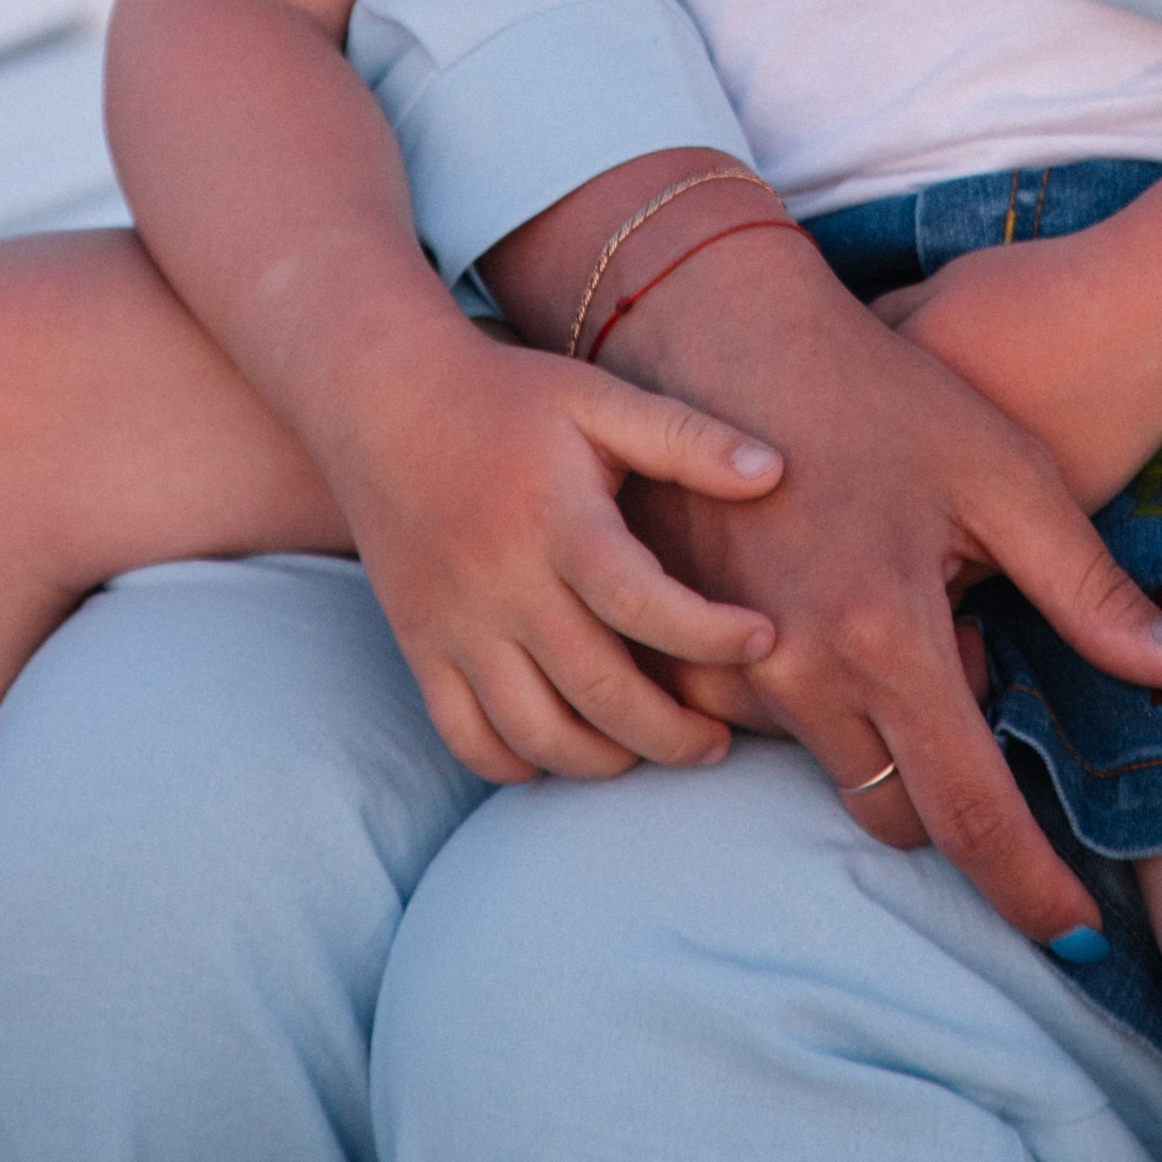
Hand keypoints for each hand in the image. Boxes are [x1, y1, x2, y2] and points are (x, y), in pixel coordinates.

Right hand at [321, 328, 786, 789]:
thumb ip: (686, 438)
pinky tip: (567, 747)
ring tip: (650, 748)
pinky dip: (520, 764)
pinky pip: (468, 738)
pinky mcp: (419, 648)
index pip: (639, 600)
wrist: (385, 399)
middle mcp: (502, 583)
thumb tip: (775, 473)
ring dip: (603, 761)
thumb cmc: (510, 397)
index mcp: (556, 520)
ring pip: (534, 733)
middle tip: (719, 740)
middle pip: (595, 689)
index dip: (708, 634)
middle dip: (671, 733)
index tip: (762, 638)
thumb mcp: (599, 399)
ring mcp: (455, 625)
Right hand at [587, 213, 1161, 946]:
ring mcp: (730, 666)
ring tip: (900, 597)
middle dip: (952, 781)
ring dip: (884, 728)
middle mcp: (798, 669)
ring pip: (836, 770)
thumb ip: (1097, 593)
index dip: (1030, 890)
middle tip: (968, 645)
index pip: (971, 816)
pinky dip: (818, 698)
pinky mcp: (686, 650)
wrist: (737, 333)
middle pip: (900, 816)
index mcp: (888, 632)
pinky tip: (834, 599)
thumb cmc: (889, 393)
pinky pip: (768, 729)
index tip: (1076, 935)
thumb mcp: (1010, 473)